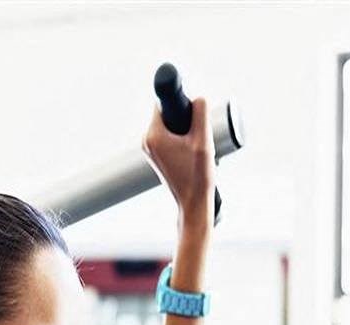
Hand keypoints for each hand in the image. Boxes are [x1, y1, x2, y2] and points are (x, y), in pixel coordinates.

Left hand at [142, 97, 214, 230]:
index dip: (180, 102)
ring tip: (196, 145)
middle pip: (166, 114)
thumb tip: (199, 96)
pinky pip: (168, 137)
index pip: (162, 103)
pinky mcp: (156, 156)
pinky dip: (181, 138)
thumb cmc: (197, 176)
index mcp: (153, 135)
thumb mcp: (203, 140)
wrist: (192, 203)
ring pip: (169, 126)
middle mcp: (147, 141)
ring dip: (184, 128)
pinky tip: (192, 151)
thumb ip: (201, 114)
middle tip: (198, 133)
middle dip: (184, 117)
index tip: (193, 111)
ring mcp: (150, 150)